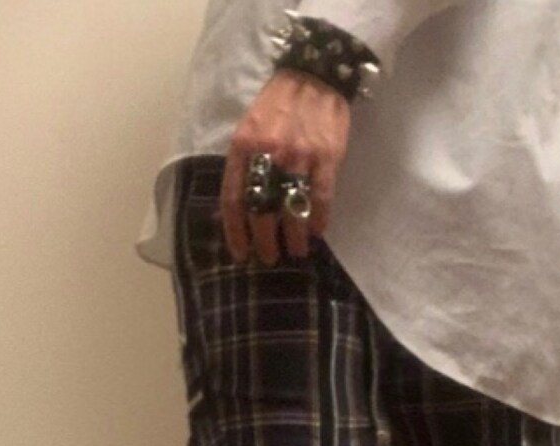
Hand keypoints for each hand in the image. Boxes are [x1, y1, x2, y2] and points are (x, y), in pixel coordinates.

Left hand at [221, 68, 351, 266]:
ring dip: (294, 238)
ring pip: (292, 210)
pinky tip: (318, 231)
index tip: (241, 253)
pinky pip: (321, 198)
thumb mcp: (249, 129)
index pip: (234, 199)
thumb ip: (244, 163)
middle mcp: (268, 154)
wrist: (313, 74)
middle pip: (262, 211)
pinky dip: (319, 220)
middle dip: (265, 242)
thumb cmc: (278, 105)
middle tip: (270, 257)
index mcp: (243, 147)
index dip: (236, 232)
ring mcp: (298, 157)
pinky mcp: (325, 157)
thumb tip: (242, 206)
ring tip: (297, 251)